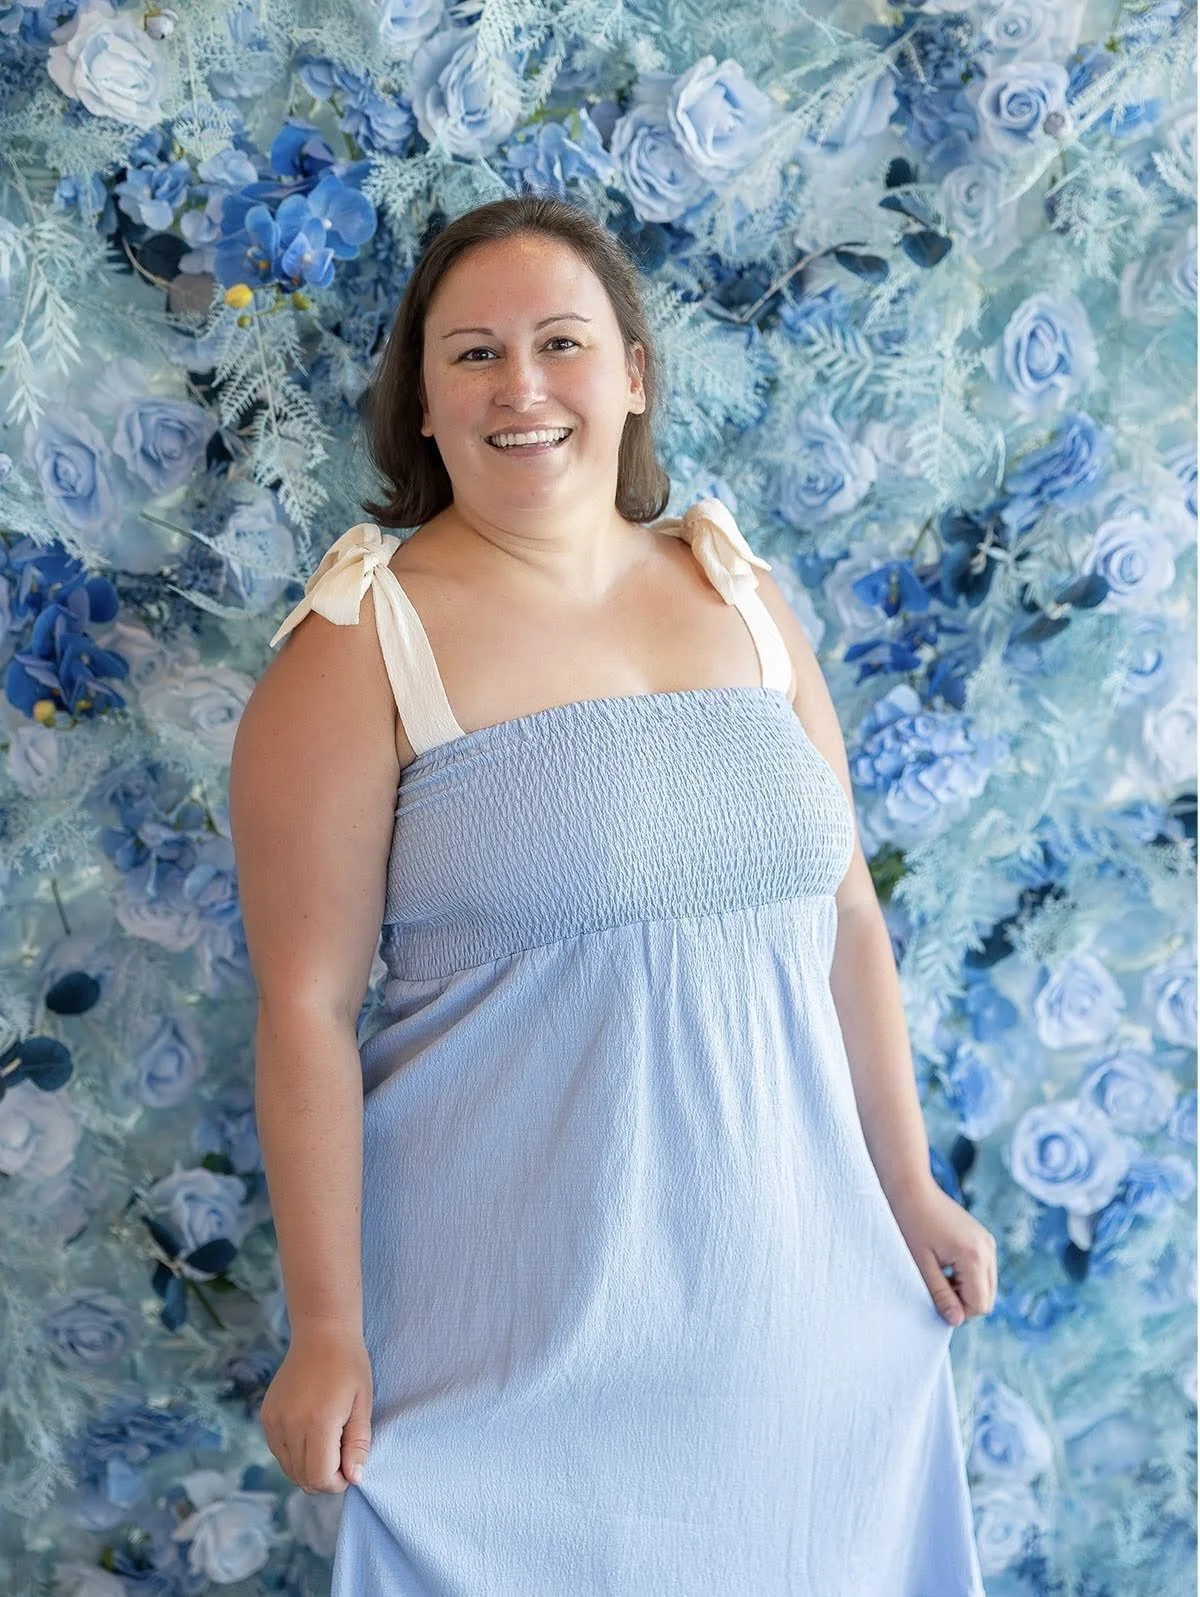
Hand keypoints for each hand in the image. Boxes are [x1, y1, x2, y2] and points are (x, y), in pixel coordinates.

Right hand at [259, 1323, 372, 1492]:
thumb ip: (358, 1444)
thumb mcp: (363, 1404)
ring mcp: (273, 1421)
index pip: (320, 1477)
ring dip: (309, 1467)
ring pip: (289, 1469)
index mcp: (318, 1422)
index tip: (350, 1466)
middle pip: (303, 1478)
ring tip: (328, 1441)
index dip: (337, 1482)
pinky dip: (295, 1454)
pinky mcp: (266, 1417)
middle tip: (342, 1454)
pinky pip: (279, 1452)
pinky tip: (311, 1433)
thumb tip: (354, 1479)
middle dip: (325, 1477)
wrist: (322, 1334)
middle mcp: (290, 1425)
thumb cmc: (349, 1366)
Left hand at [889, 1181, 996, 1326]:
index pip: (980, 1305)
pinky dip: (968, 1275)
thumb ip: (940, 1295)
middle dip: (963, 1301)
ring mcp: (988, 1242)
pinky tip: (945, 1263)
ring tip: (939, 1273)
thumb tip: (956, 1321)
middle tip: (936, 1286)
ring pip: (986, 1285)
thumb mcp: (921, 1265)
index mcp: (974, 1256)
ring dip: (965, 1288)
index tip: (936, 1298)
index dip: (958, 1310)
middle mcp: (988, 1249)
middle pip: (987, 1298)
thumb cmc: (910, 1224)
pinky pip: (983, 1270)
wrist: (911, 1188)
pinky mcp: (983, 1238)